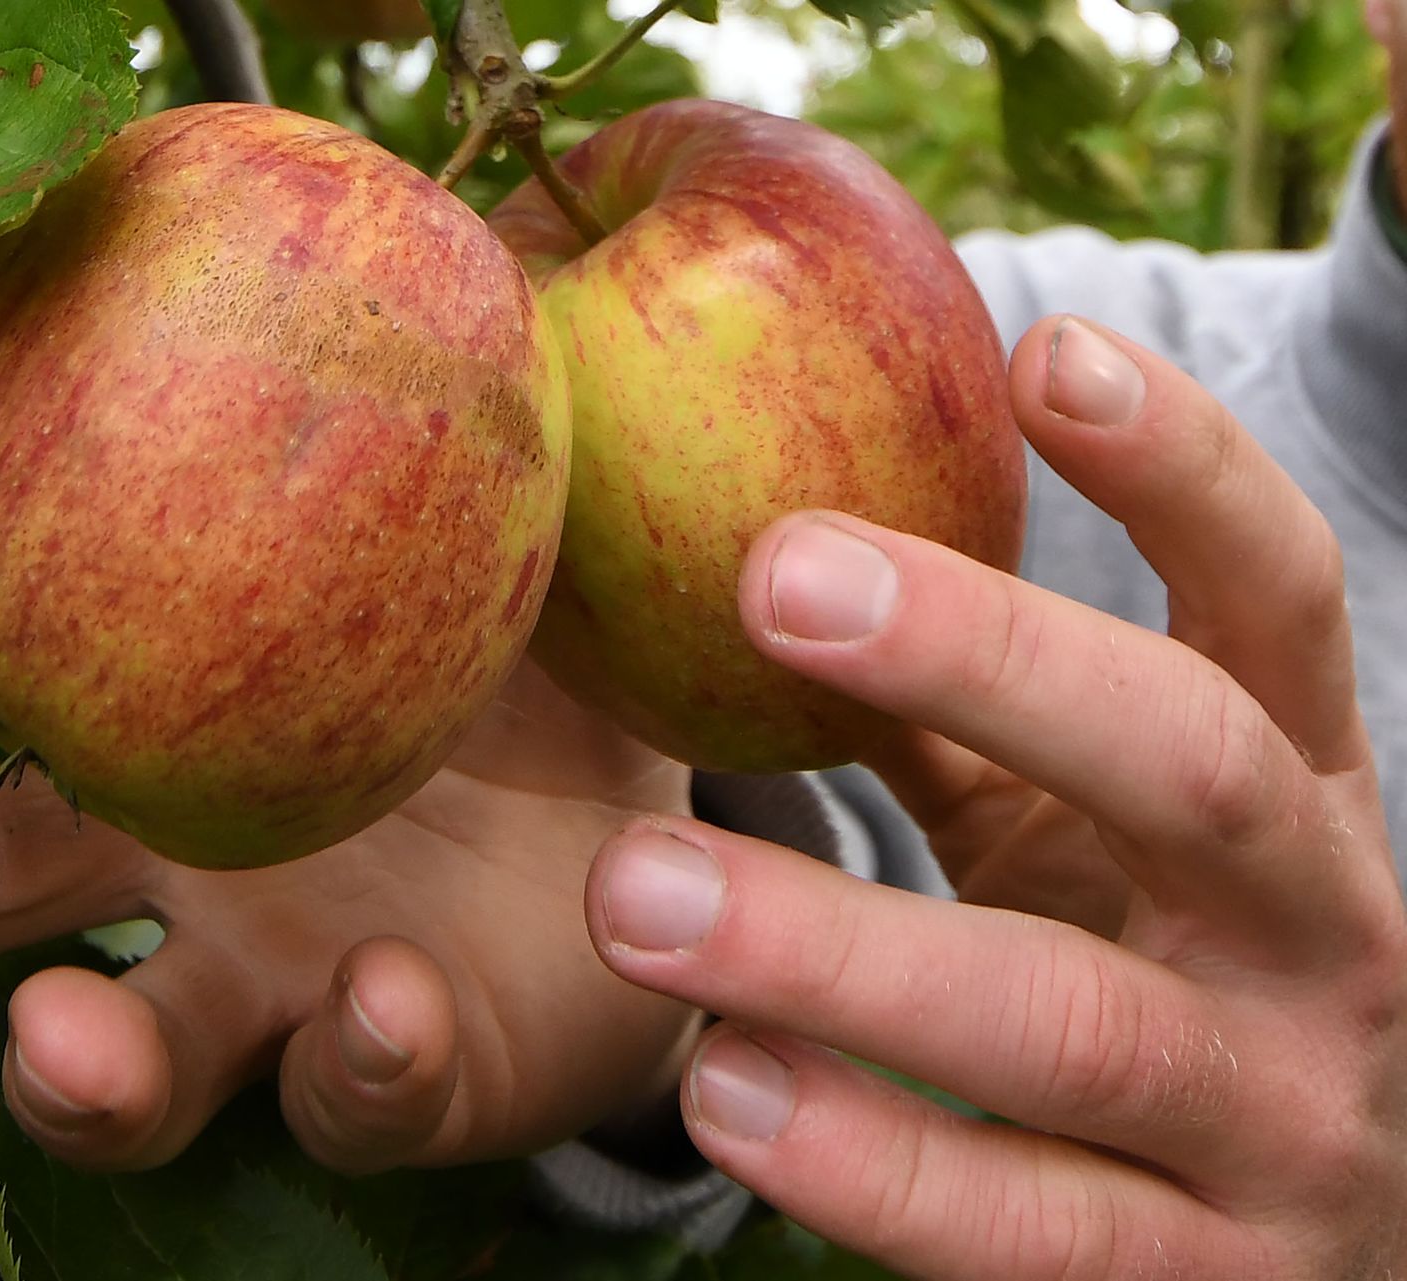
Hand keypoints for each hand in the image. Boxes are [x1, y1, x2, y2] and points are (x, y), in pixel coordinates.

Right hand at [0, 475, 702, 1173]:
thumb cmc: (504, 641)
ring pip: (133, 1066)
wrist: (662, 824)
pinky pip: (368, 1096)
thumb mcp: (427, 492)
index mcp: (142, 727)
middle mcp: (170, 876)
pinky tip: (377, 994)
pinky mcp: (414, 1072)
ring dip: (70, 1066)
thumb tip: (203, 229)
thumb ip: (330, 405)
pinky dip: (359, 1061)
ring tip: (49, 1038)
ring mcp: (281, 990)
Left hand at [586, 315, 1406, 1278]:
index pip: (1281, 601)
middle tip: (770, 574)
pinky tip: (718, 1092)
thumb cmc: (1175, 990)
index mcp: (1299, 799)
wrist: (1344, 1259)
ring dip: (844, 954)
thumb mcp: (1104, 844)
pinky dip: (863, 1167)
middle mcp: (1322, 946)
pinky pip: (1025, 1238)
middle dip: (989, 660)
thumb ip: (980, 719)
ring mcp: (1279, 1133)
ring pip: (1071, 1027)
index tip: (1040, 348)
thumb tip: (779, 533)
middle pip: (1187, 768)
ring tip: (636, 889)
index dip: (1187, 469)